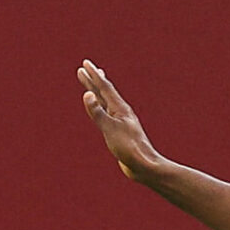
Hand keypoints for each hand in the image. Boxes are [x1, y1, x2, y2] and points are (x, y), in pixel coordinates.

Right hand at [78, 60, 159, 180]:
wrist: (144, 166)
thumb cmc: (129, 148)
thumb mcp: (110, 129)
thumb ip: (98, 113)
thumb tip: (87, 94)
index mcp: (120, 109)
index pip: (104, 88)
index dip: (94, 75)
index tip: (85, 64)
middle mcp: (121, 113)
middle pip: (105, 92)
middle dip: (94, 80)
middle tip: (85, 68)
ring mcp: (121, 122)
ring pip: (106, 103)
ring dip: (98, 93)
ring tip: (92, 85)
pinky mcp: (120, 132)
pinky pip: (108, 115)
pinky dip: (102, 108)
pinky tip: (102, 110)